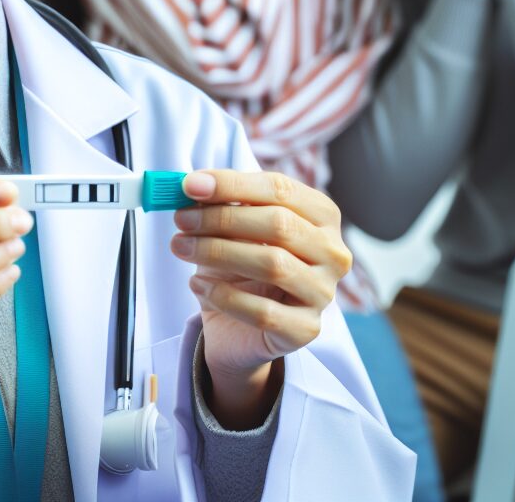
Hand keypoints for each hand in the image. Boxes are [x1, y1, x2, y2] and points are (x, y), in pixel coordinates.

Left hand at [171, 170, 351, 429]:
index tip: (190, 185)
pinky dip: (223, 296)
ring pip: (273, 265)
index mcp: (321, 215)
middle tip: (181, 219)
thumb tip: (194, 185)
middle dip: (222, 218)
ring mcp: (323, 292)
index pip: (280, 189)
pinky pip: (263, 312)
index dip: (233, 184)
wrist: (239, 327)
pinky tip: (197, 285)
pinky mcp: (306, 330)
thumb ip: (219, 203)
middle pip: (279, 224)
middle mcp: (332, 252)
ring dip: (218, 252)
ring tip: (182, 247)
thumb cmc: (239, 265)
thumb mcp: (230, 228)